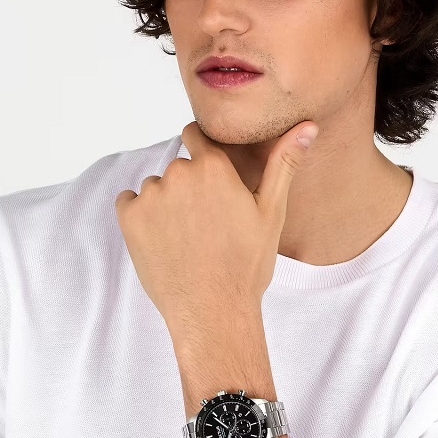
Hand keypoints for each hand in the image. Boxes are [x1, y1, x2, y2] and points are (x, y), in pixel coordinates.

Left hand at [114, 120, 318, 356]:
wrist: (213, 311)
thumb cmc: (246, 265)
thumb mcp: (271, 211)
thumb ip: (284, 162)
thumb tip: (307, 126)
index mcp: (212, 166)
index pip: (195, 135)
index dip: (202, 155)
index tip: (209, 180)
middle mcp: (178, 173)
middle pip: (178, 167)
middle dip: (188, 187)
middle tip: (206, 223)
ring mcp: (151, 196)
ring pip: (155, 188)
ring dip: (165, 204)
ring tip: (186, 238)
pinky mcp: (129, 218)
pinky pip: (129, 203)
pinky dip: (141, 217)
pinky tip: (162, 241)